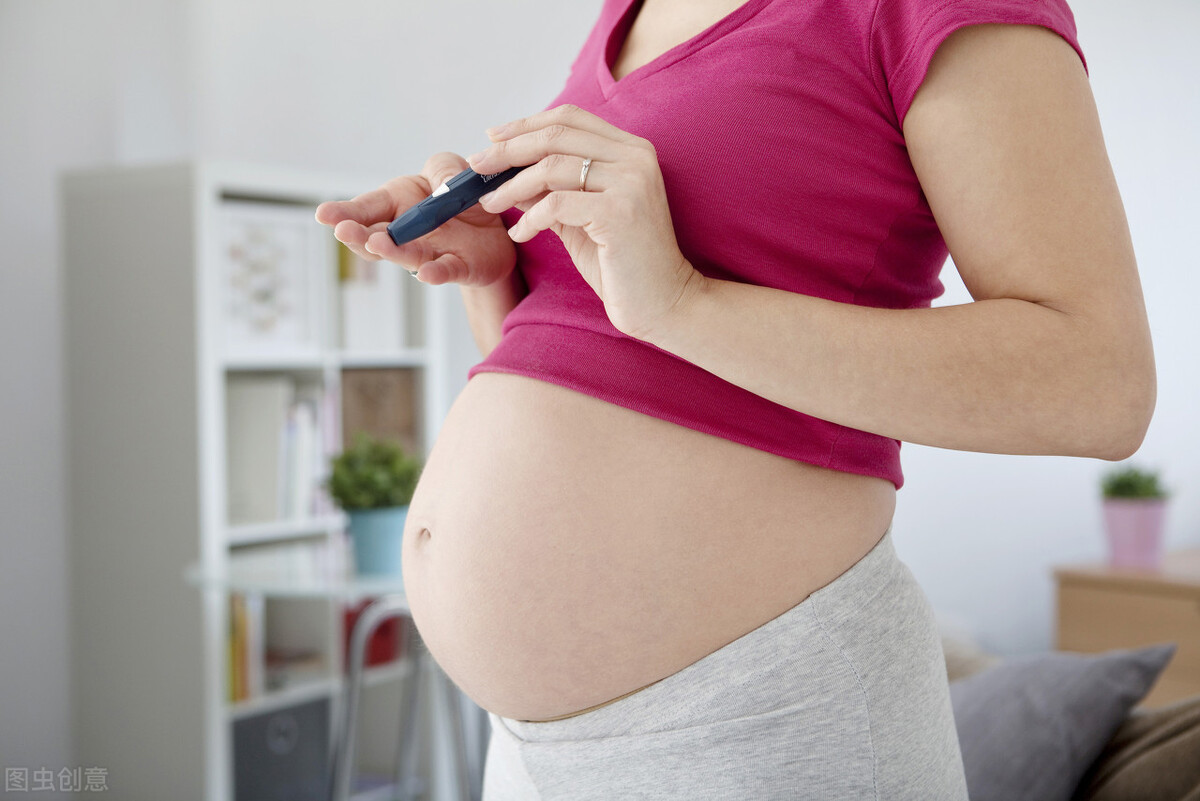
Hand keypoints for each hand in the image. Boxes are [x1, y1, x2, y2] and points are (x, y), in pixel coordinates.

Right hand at [314, 152, 515, 285]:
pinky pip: (446, 271)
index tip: (323, 214)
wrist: (494, 228)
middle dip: (357, 235)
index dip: (344, 213)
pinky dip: (435, 273)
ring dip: (391, 252)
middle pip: (376, 238)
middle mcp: (406, 233)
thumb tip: (443, 182)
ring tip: (376, 244)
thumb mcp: (451, 169)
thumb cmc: (460, 197)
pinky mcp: (458, 268)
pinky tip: (426, 273)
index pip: (366, 208)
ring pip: (407, 256)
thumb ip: (444, 168)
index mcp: (397, 203)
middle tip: (342, 230)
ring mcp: (430, 253)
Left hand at [470, 104, 703, 339]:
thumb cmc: (622, 264)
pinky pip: (556, 204)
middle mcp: (635, 157)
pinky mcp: (620, 212)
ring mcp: (631, 182)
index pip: (569, 118)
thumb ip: (551, 190)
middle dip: (507, 150)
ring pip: (551, 167)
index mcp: (631, 150)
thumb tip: (505, 172)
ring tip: (490, 205)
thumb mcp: (580, 218)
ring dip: (511, 186)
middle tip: (476, 167)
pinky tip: (520, 235)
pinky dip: (529, 219)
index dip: (526, 124)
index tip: (493, 138)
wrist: (664, 303)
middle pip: (555, 135)